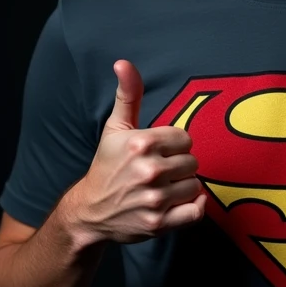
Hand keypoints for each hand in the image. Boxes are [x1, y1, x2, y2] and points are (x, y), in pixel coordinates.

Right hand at [68, 60, 206, 244]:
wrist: (89, 211)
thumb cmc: (107, 165)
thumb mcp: (115, 127)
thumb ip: (128, 93)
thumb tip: (123, 62)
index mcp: (141, 143)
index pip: (185, 139)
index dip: (174, 146)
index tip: (159, 152)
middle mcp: (148, 171)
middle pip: (193, 162)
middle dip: (179, 166)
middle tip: (160, 172)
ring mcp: (154, 199)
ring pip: (195, 186)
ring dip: (184, 188)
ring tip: (163, 188)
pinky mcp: (159, 224)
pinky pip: (196, 212)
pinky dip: (193, 208)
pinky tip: (178, 203)